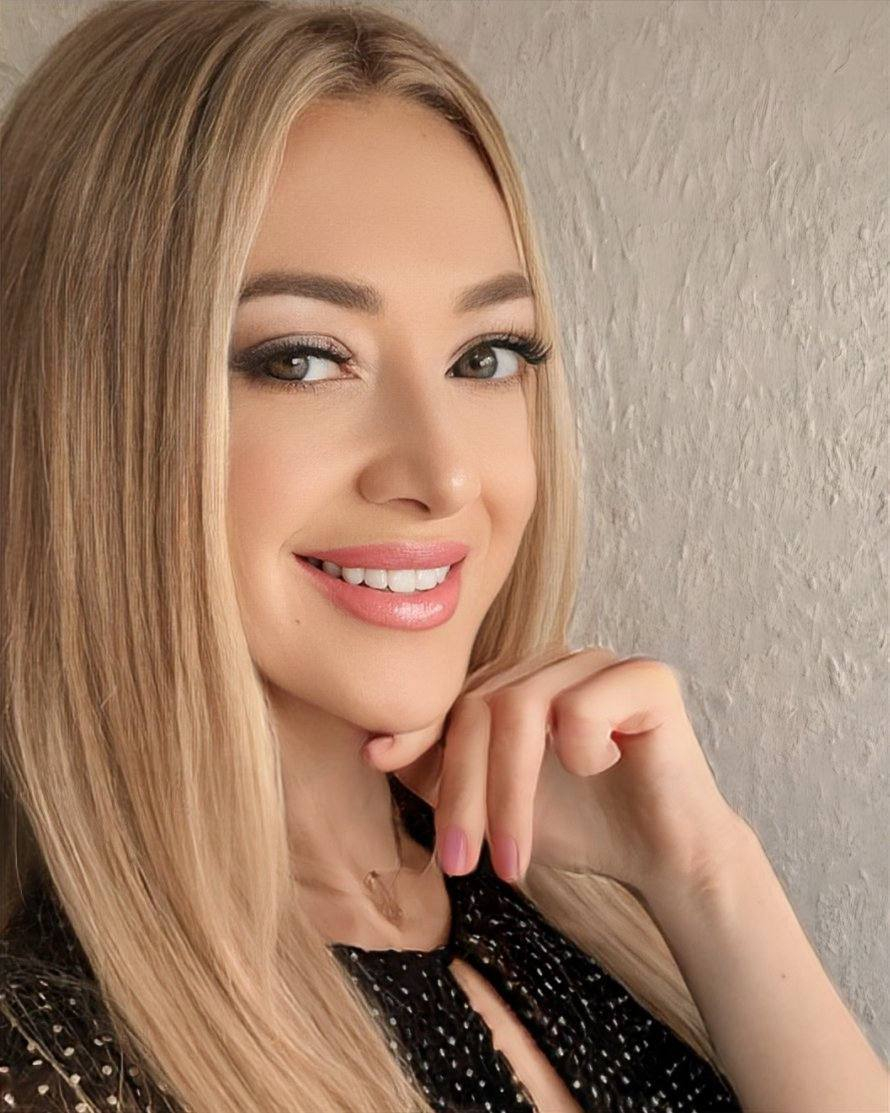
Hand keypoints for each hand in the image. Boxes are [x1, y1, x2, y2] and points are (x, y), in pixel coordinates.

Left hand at [362, 645, 750, 899]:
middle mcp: (555, 660)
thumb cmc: (578, 828)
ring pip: (521, 708)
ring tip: (513, 864)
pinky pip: (583, 705)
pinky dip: (581, 751)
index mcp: (517, 680)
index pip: (454, 696)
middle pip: (480, 704)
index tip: (379, 761)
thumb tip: (375, 746)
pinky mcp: (646, 676)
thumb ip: (438, 771)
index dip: (415, 728)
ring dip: (510, 795)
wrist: (659, 860)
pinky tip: (602, 770)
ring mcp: (600, 662)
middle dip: (464, 790)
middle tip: (458, 864)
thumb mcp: (490, 803)